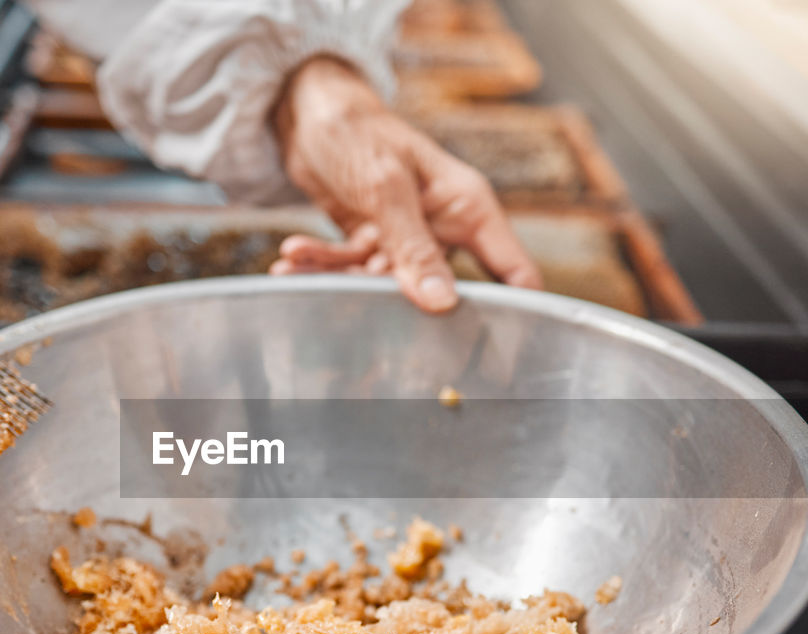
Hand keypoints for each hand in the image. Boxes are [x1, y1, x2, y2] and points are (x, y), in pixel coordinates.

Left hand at [271, 56, 540, 311]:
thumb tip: (442, 302)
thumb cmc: (360, 132)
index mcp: (469, 209)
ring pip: (384, 285)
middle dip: (405, 306)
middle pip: (443, 290)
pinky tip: (289, 260)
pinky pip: (351, 270)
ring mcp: (407, 239)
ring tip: (295, 265)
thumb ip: (413, 247)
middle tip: (368, 321)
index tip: (505, 347)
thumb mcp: (387, 188)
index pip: (513, 269)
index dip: (518, 308)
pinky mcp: (371, 243)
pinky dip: (320, 266)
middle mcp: (443, 229)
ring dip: (340, 278)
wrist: (311, 111)